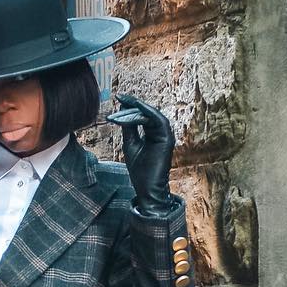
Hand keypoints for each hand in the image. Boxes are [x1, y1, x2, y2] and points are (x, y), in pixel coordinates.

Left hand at [106, 93, 176, 218]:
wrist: (146, 188)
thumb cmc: (139, 170)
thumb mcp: (130, 144)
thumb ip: (128, 128)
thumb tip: (123, 110)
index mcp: (152, 133)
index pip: (142, 115)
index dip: (131, 106)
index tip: (118, 97)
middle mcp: (160, 132)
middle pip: (146, 113)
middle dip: (132, 105)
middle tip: (119, 98)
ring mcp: (165, 135)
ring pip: (151, 115)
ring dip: (137, 109)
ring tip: (124, 103)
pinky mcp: (167, 139)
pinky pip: (158, 120)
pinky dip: (147, 112)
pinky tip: (136, 108)